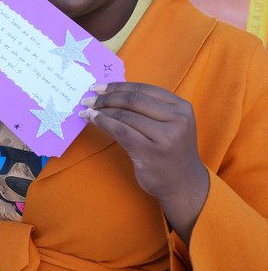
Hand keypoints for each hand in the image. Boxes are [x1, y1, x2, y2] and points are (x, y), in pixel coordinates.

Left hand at [80, 82, 208, 242]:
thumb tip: (109, 93)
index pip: (143, 89)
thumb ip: (148, 108)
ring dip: (101, 111)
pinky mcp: (151, 151)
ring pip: (124, 115)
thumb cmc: (170, 151)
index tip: (97, 87)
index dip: (117, 86)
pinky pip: (120, 130)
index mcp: (181, 107)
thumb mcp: (168, 124)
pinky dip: (103, 122)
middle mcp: (177, 118)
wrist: (184, 184)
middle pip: (132, 100)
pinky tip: (92, 119)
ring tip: (86, 110)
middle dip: (106, 98)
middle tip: (87, 99)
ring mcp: (166, 136)